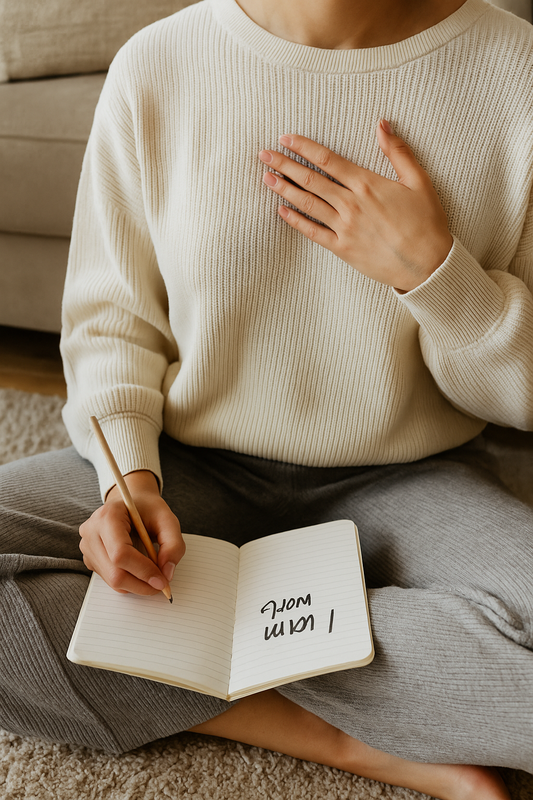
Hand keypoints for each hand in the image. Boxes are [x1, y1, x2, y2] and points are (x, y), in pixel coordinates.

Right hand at [79, 470, 184, 594]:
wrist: (131, 504)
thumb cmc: (148, 510)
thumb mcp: (168, 520)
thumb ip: (173, 545)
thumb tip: (167, 574)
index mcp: (108, 516)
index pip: (120, 554)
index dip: (143, 571)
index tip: (162, 580)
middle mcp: (91, 532)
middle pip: (114, 573)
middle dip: (142, 584)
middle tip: (162, 584)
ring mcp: (87, 547)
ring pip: (112, 581)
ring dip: (137, 584)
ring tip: (153, 574)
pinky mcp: (90, 559)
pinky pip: (110, 580)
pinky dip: (129, 581)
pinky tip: (139, 568)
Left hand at [258, 120, 452, 292]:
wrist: (428, 264)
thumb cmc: (427, 222)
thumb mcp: (419, 181)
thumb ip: (398, 152)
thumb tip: (382, 124)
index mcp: (367, 184)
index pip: (328, 160)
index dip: (304, 147)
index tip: (285, 138)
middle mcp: (351, 204)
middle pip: (311, 180)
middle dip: (285, 165)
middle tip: (263, 155)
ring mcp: (345, 227)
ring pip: (308, 204)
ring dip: (284, 189)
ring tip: (266, 177)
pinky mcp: (343, 248)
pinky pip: (313, 233)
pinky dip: (296, 221)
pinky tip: (281, 211)